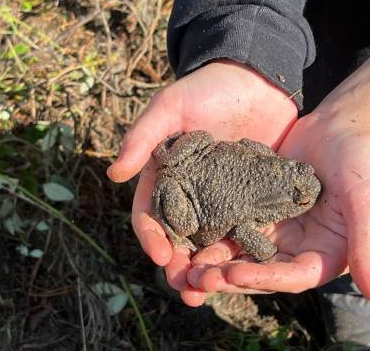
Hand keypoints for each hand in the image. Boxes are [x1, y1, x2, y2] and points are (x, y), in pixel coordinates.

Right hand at [107, 60, 298, 305]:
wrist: (256, 78)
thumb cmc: (208, 88)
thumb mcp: (171, 106)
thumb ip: (144, 136)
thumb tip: (114, 173)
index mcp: (165, 175)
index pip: (151, 213)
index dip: (151, 236)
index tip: (161, 255)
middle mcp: (191, 193)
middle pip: (179, 237)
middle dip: (179, 265)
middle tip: (187, 289)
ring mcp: (222, 198)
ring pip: (210, 242)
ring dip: (209, 268)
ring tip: (213, 291)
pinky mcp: (251, 197)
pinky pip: (245, 228)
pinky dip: (242, 250)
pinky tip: (248, 269)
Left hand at [188, 110, 369, 302]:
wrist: (344, 124)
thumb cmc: (363, 162)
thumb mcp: (367, 204)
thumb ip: (367, 248)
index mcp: (325, 254)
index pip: (292, 277)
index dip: (263, 279)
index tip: (234, 273)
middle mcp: (298, 248)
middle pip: (261, 270)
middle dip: (229, 276)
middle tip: (197, 278)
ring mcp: (277, 229)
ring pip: (242, 251)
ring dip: (216, 260)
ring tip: (185, 265)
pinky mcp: (258, 208)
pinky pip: (234, 223)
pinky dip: (214, 231)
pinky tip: (188, 232)